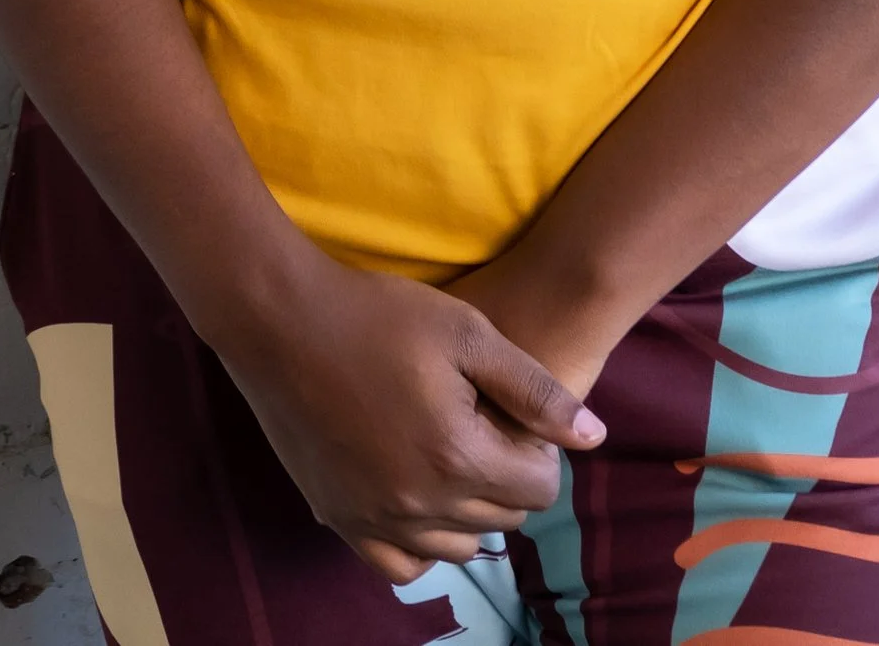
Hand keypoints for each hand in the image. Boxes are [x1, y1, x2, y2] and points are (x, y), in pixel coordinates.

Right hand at [219, 252, 604, 582]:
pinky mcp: (339, 521)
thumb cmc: (381, 315)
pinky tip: (417, 495)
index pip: (538, 489)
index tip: (514, 414)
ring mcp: (376, 521)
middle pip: (501, 519)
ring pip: (456, 546)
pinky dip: (420, 542)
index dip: (539, 450)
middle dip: (508, 476)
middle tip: (482, 424)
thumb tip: (594, 437)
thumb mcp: (469, 333)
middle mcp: (420, 506)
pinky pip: (399, 564)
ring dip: (469, 509)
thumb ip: (535, 390)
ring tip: (450, 450)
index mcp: (458, 457)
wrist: (284, 321)